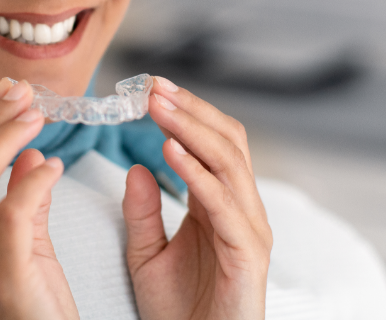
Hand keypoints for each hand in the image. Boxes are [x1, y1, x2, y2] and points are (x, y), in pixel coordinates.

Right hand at [0, 78, 78, 319]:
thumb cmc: (37, 307)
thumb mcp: (25, 247)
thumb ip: (22, 200)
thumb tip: (29, 154)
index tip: (9, 95)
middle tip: (23, 95)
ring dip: (4, 138)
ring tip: (36, 116)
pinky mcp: (4, 281)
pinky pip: (12, 214)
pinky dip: (32, 180)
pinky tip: (54, 166)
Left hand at [122, 78, 271, 319]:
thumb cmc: (178, 310)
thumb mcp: (145, 254)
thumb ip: (141, 211)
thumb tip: (137, 167)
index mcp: (218, 204)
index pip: (211, 142)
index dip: (185, 112)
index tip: (150, 88)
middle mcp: (240, 209)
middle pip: (227, 141)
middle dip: (191, 109)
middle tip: (154, 87)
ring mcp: (249, 229)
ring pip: (229, 161)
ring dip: (192, 128)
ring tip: (158, 106)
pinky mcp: (248, 253)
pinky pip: (224, 203)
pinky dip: (197, 173)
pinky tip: (170, 151)